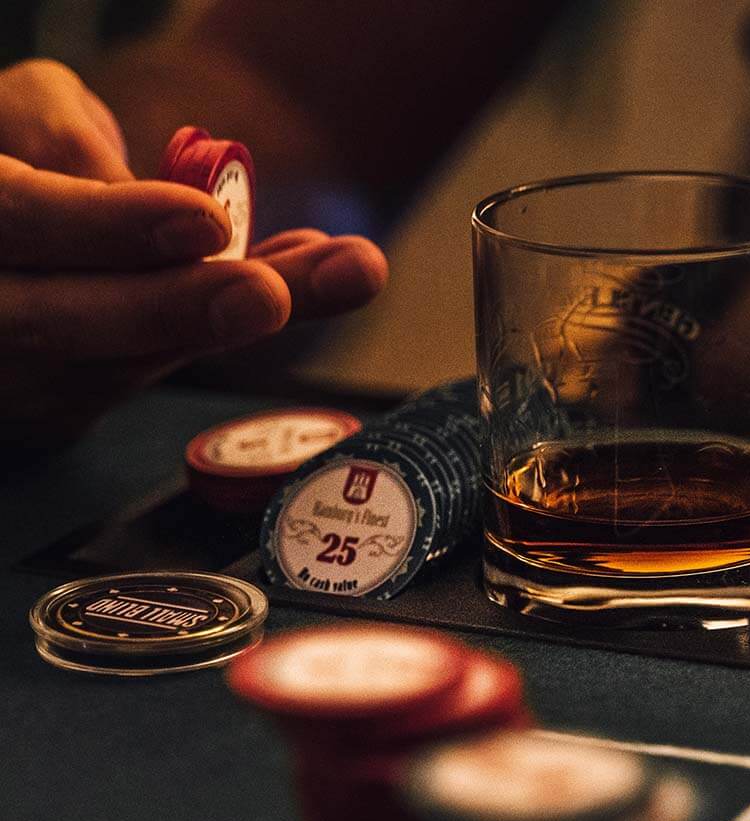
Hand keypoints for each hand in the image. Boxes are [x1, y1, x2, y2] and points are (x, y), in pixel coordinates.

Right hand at [0, 60, 387, 445]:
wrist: (10, 244)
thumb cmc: (15, 156)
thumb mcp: (24, 111)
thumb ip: (67, 136)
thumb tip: (156, 202)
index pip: (16, 220)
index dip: (110, 225)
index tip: (209, 221)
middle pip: (60, 327)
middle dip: (178, 308)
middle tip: (273, 293)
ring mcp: (11, 378)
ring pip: (122, 364)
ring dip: (238, 320)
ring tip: (346, 271)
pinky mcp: (61, 408)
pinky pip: (152, 372)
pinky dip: (227, 328)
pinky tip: (298, 286)